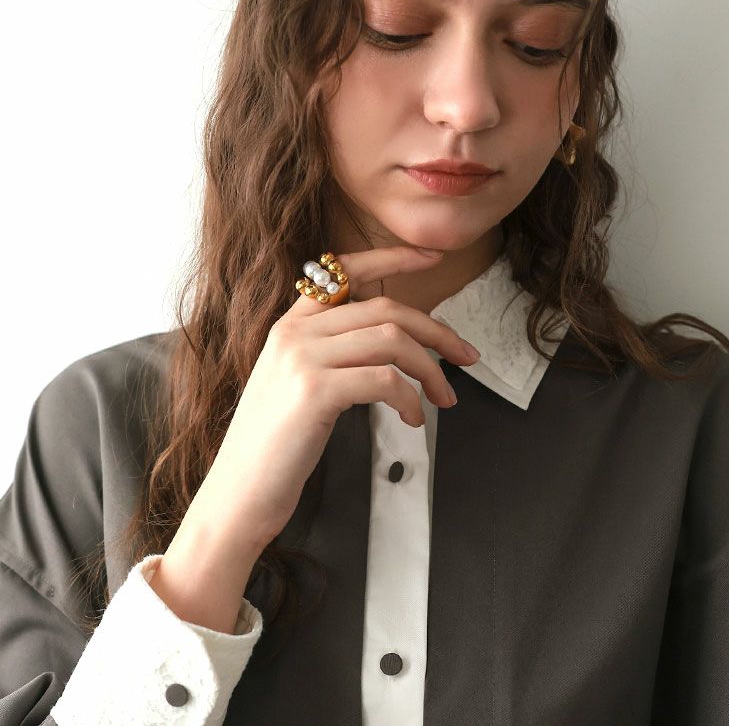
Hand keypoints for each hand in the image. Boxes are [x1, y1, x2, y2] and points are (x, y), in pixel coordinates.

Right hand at [200, 245, 480, 551]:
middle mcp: (295, 332)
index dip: (394, 258)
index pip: (346, 269)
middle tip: (466, 356)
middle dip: (437, 331)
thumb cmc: (274, 445)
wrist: (237, 494)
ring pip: (391, 340)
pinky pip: (385, 380)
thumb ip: (332, 352)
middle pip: (385, 309)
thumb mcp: (296, 382)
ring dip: (430, 369)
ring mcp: (302, 359)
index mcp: (291, 323)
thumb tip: (394, 343)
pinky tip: (413, 418)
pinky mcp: (314, 391)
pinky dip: (411, 399)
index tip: (433, 258)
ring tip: (443, 397)